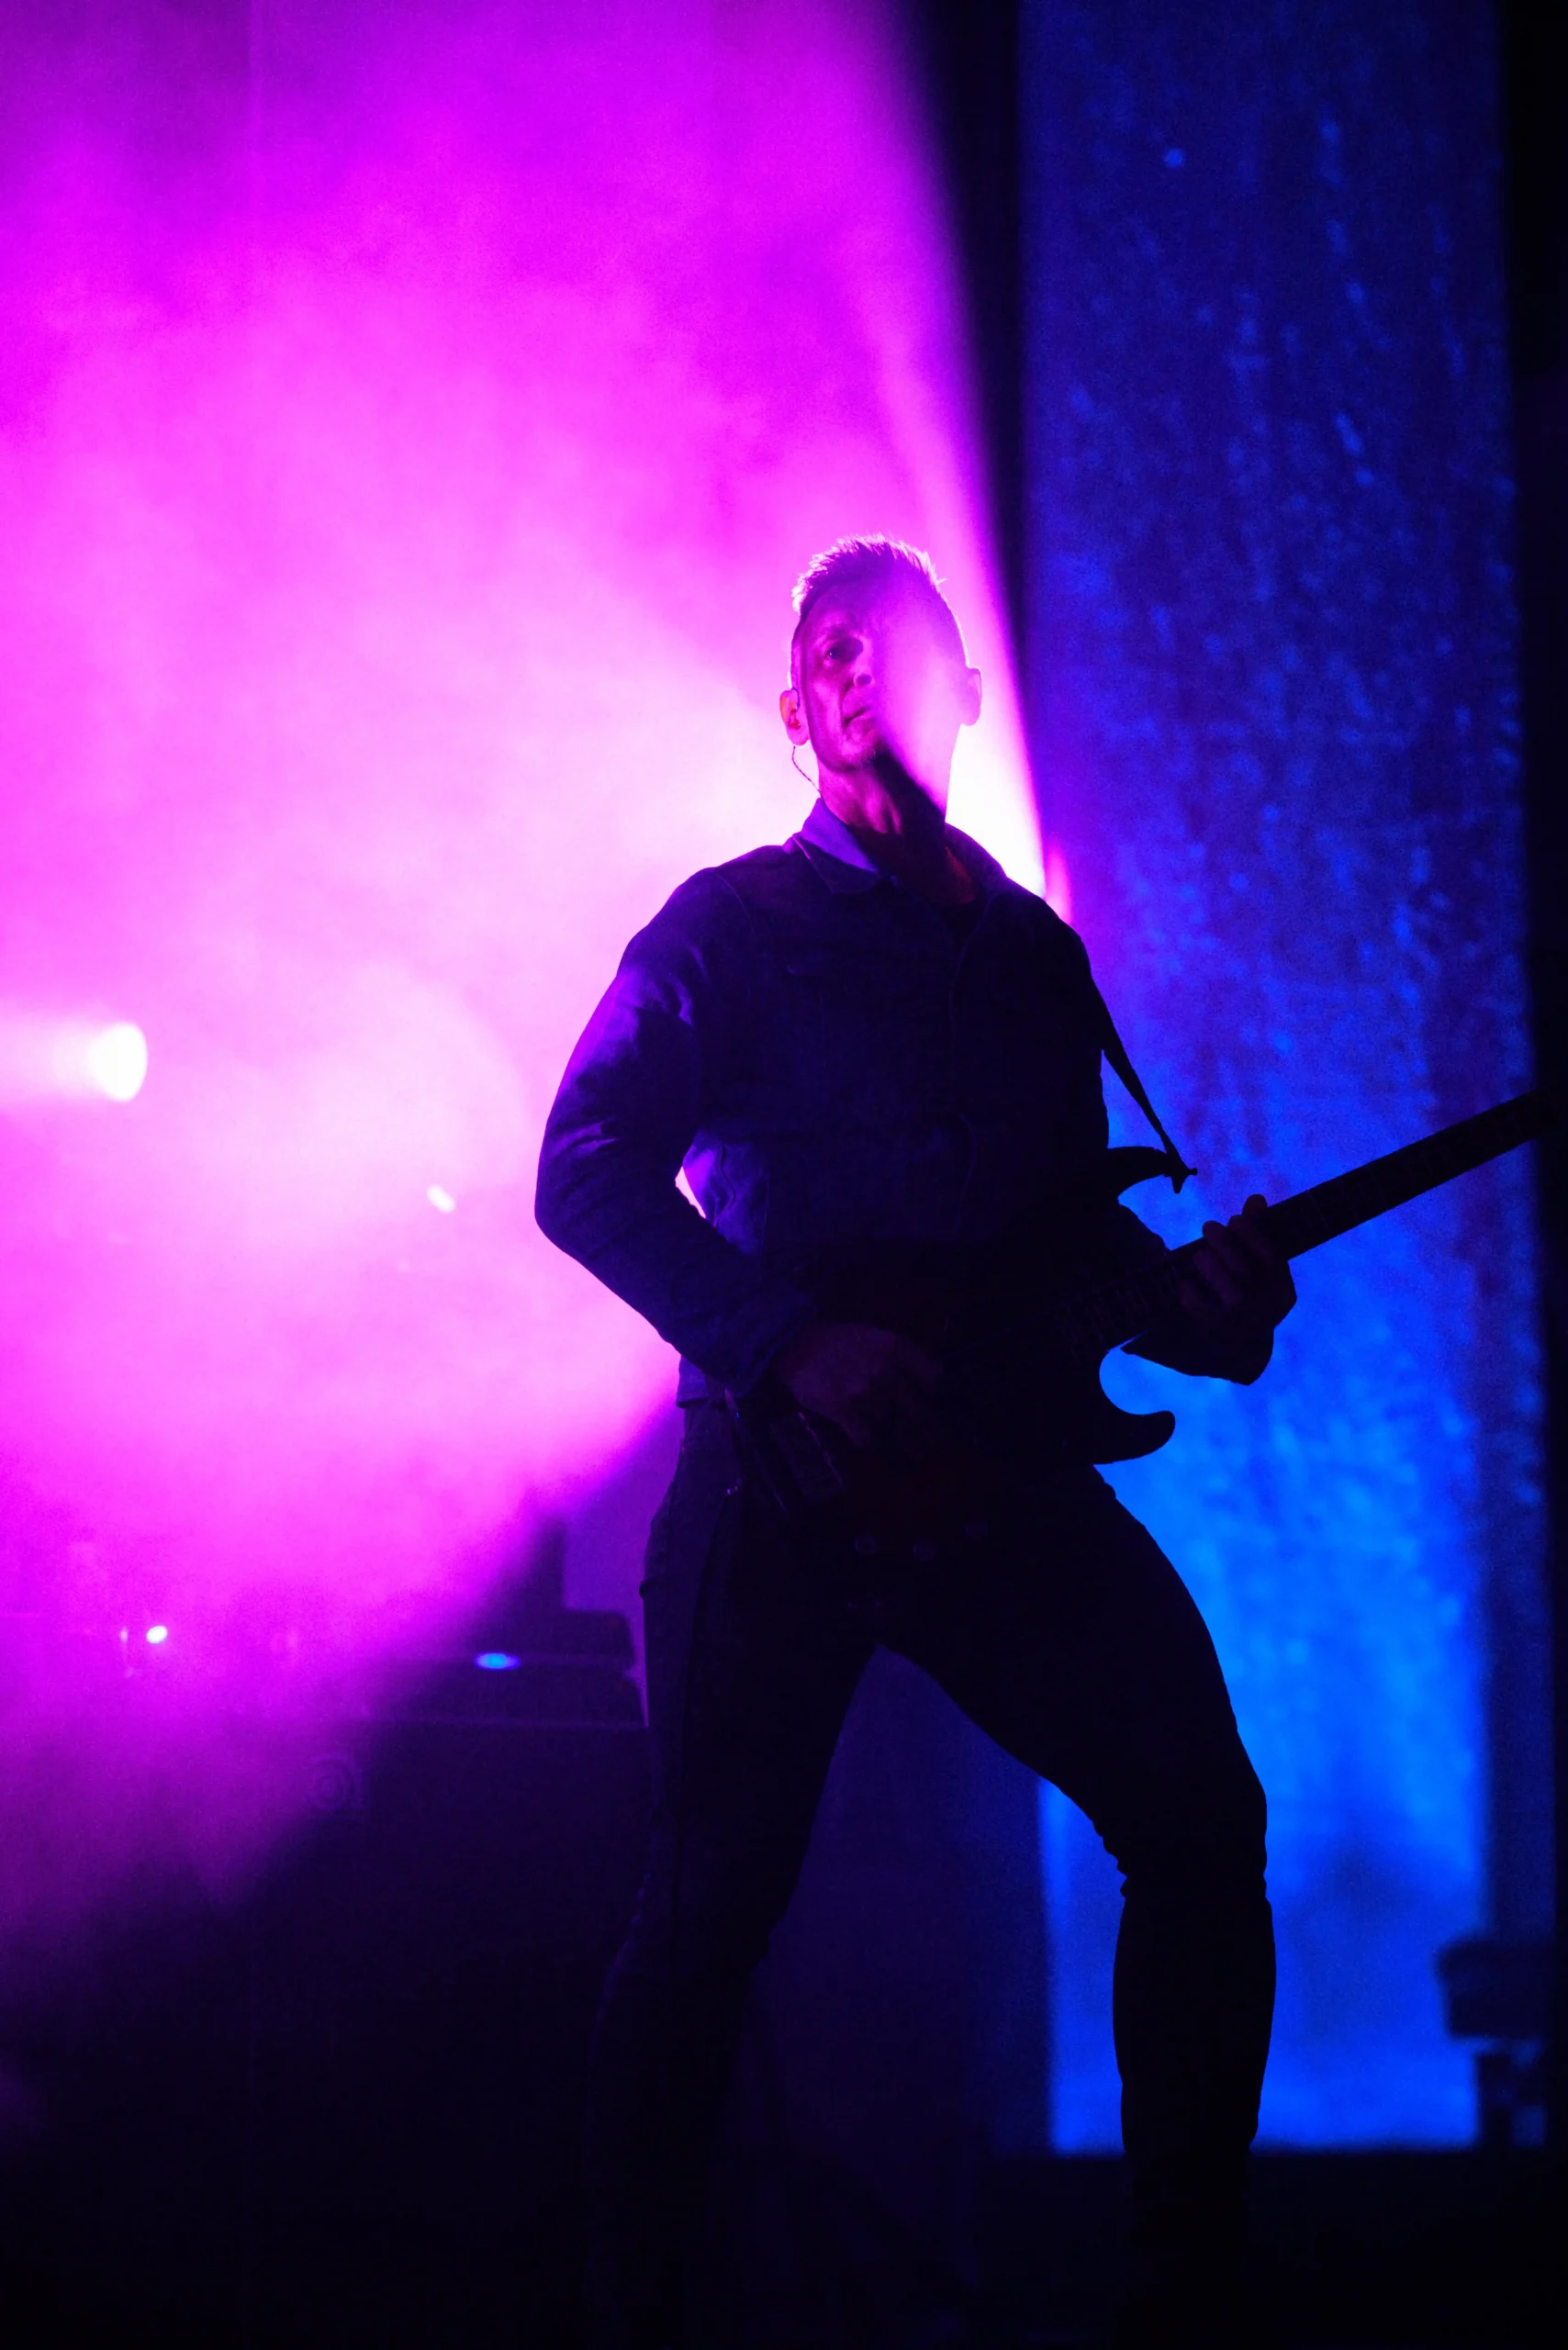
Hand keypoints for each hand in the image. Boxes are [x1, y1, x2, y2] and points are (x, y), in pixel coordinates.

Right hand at [772, 1320, 942, 1454]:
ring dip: (887, 1430)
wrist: (797, 1344)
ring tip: (886, 1435)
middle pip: (916, 1407)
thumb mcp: (874, 1336)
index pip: (932, 1376)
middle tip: (930, 1443)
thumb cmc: (839, 1341)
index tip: (929, 1402)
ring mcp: (863, 1389)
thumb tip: (930, 1381)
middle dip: (924, 1428)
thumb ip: (901, 1355)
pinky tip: (863, 1438)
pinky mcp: (842, 1407)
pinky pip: (864, 1435)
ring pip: (887, 1421)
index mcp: (894, 1347)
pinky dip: (865, 1440)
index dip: (933, 1393)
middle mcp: (883, 1368)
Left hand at [1173, 1194, 1295, 1382]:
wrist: (1240, 1347)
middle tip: (1208, 1226)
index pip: (1273, 1259)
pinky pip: (1207, 1317)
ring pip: (1232, 1295)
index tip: (1234, 1218)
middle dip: (1227, 1245)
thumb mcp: (1258, 1268)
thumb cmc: (1248, 1292)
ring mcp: (1245, 1326)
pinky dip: (1194, 1299)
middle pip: (1249, 1273)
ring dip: (1213, 1269)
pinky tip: (1184, 1285)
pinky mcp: (1220, 1338)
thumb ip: (1257, 1233)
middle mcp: (1268, 1310)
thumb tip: (1256, 1199)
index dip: (1254, 1236)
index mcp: (1283, 1291)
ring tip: (1199, 1254)